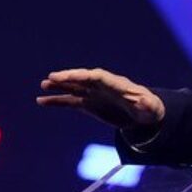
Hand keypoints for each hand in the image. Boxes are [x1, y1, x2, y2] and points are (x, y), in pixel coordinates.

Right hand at [36, 68, 164, 129]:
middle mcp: (102, 86)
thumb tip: (145, 101)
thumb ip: (147, 103)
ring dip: (59, 86)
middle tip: (51, 78)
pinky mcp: (88, 104)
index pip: (97, 77)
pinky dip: (56, 101)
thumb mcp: (151, 107)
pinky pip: (69, 101)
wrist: (144, 114)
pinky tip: (41, 101)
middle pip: (83, 79)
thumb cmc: (149, 108)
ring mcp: (94, 94)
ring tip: (43, 85)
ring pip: (73, 88)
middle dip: (68, 78)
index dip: (83, 76)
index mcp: (116, 84)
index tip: (70, 77)